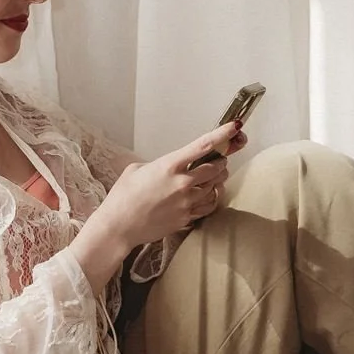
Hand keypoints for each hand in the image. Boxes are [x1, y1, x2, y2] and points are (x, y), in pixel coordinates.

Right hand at [95, 124, 239, 245]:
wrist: (118, 227)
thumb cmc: (123, 196)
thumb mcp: (137, 169)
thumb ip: (160, 164)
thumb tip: (172, 165)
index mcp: (169, 165)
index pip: (204, 145)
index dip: (223, 134)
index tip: (235, 126)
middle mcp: (182, 183)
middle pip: (216, 167)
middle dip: (221, 159)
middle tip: (220, 157)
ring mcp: (187, 202)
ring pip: (216, 186)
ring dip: (218, 178)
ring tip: (214, 174)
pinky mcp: (187, 218)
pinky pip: (210, 205)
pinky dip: (213, 196)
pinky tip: (208, 193)